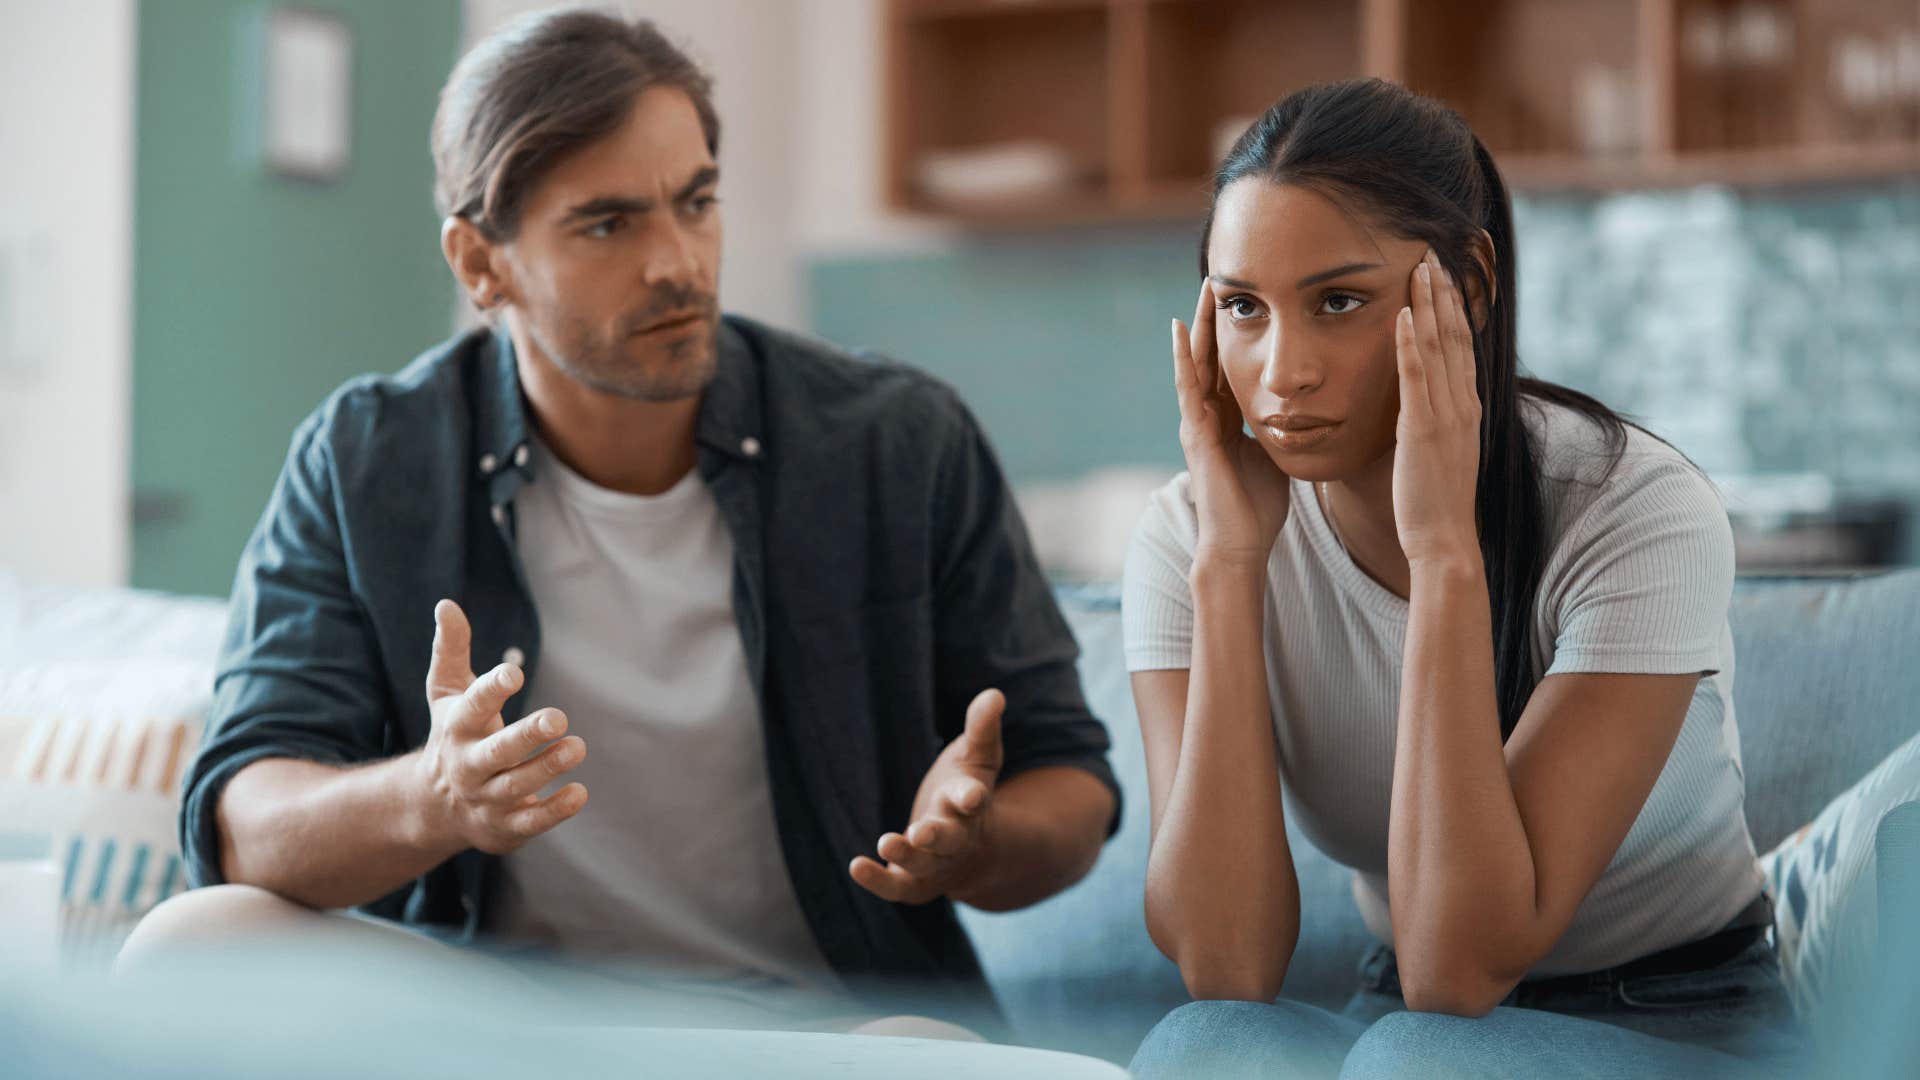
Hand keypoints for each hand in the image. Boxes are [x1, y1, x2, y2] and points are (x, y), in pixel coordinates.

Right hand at [415, 599, 588, 854]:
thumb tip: (447, 604)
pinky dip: (554, 810)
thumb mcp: (447, 692)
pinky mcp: (504, 827)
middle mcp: (469, 765)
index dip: (491, 690)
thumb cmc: (453, 734)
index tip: (514, 673)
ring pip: (517, 786)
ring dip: (547, 767)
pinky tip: (579, 793)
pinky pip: (530, 822)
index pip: (472, 707)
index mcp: (457, 728)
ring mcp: (486, 799)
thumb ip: (452, 649)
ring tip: (576, 747)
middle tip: (559, 717)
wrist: (433, 806)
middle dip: (526, 736)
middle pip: (496, 753)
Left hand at [849, 688, 1004, 904]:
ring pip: (923, 865)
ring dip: (906, 855)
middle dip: (938, 836)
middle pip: (950, 839)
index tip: (970, 795)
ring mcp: (935, 863)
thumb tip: (995, 693)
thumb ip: (982, 728)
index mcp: (971, 805)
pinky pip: (896, 887)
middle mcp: (956, 837)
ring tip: (885, 842)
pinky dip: (878, 881)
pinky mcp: (912, 881)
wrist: (970, 849)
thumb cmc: (965, 791)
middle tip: (922, 831)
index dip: (971, 797)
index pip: (974, 799)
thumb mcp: (976, 758)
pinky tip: (856, 866)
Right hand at [1173, 280, 1290, 567]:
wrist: (1242, 543)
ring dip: (1199, 326)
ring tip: (1204, 290)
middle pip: (1210, 356)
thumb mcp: (1276, 455)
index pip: (1229, 365)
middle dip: (1214, 318)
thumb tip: (1307, 411)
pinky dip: (1183, 357)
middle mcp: (1208, 416)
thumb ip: (1281, 430)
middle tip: (1220, 278)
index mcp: (1228, 420)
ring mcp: (1197, 423)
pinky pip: (1188, 388)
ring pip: (1196, 363)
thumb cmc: (1259, 507)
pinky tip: (1181, 329)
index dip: (1234, 332)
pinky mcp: (1197, 434)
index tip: (1246, 298)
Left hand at [1392, 250, 1482, 566]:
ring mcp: (1445, 414)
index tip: (1446, 273)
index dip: (1455, 306)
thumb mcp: (1438, 449)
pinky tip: (1404, 315)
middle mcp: (1462, 403)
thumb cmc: (1435, 500)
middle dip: (1445, 291)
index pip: (1462, 344)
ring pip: (1440, 347)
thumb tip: (1419, 401)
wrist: (1443, 540)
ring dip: (1430, 304)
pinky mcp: (1422, 429)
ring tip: (1420, 266)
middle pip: (1455, 334)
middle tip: (1434, 251)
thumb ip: (1433, 418)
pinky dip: (1411, 344)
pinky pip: (1417, 378)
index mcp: (1466, 406)